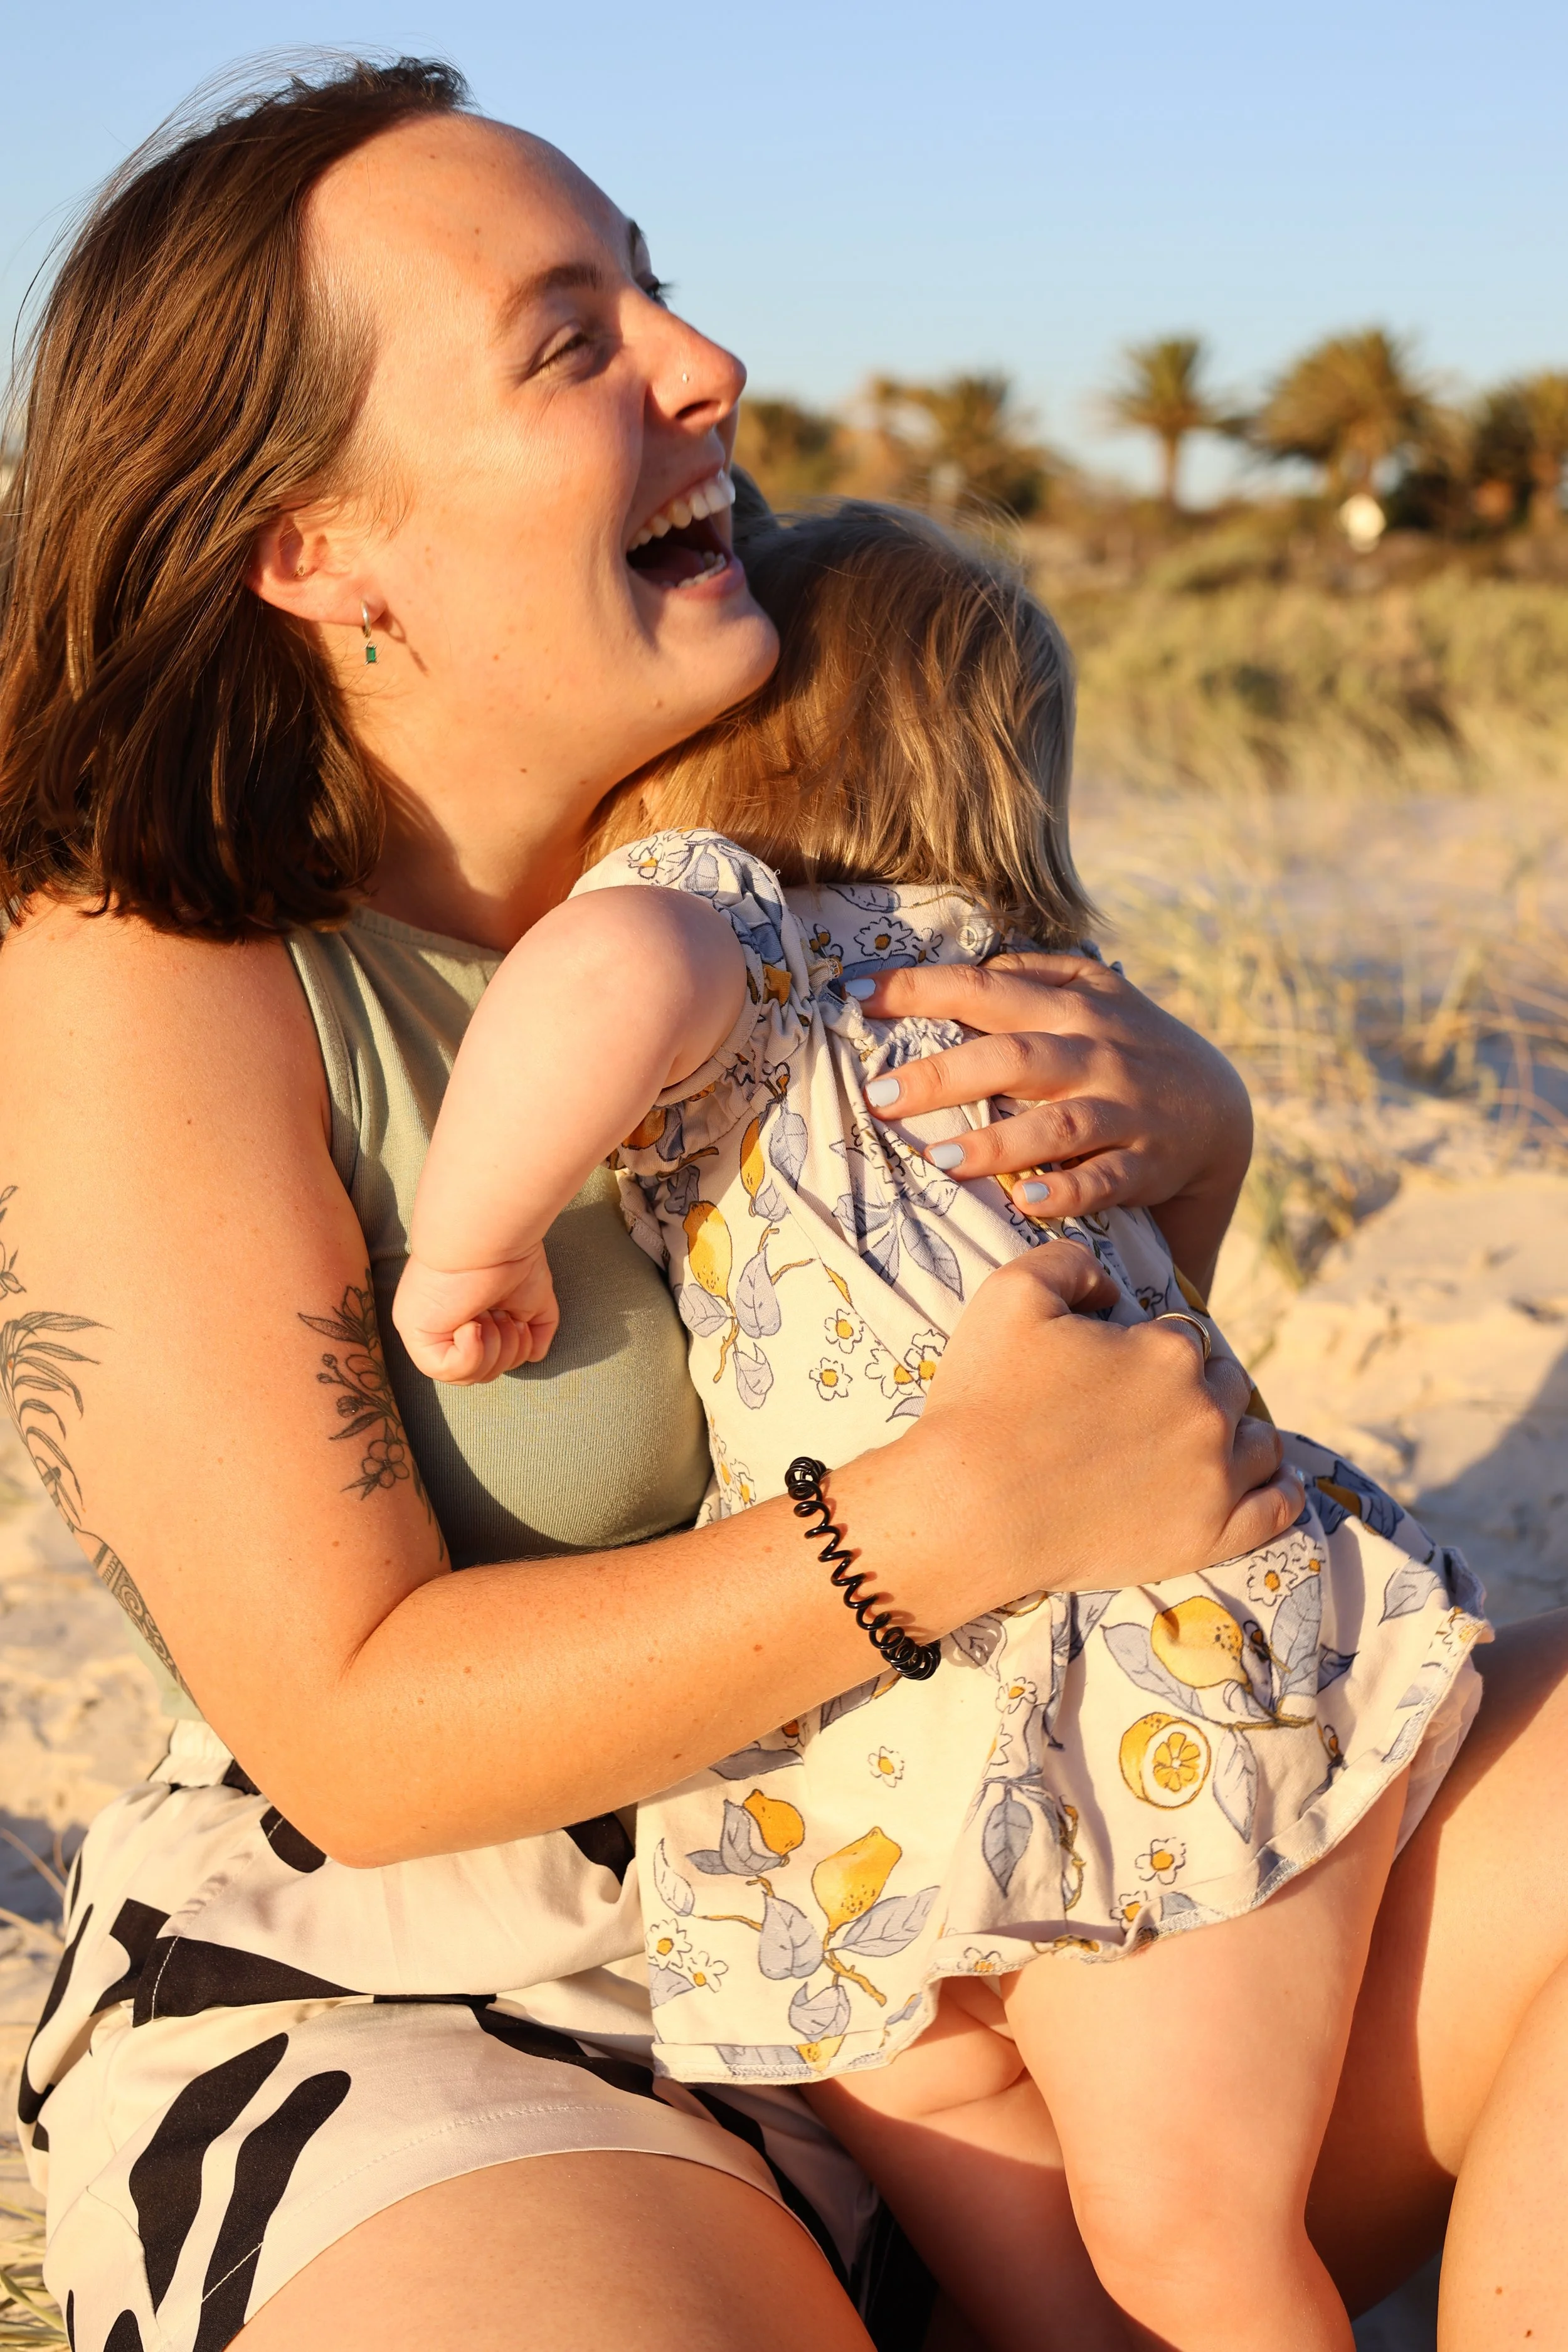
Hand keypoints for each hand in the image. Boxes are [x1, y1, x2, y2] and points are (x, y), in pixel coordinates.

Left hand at [391, 1245, 559, 1384]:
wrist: (488, 1233)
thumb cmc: (508, 1254)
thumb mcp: (532, 1299)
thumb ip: (536, 1327)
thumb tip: (533, 1354)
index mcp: (463, 1316)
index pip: (488, 1359)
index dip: (512, 1348)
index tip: (514, 1317)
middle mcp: (440, 1325)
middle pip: (481, 1373)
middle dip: (507, 1351)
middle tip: (505, 1317)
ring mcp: (426, 1331)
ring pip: (466, 1376)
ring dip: (494, 1349)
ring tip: (493, 1316)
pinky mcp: (417, 1334)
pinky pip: (448, 1370)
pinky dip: (473, 1353)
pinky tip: (473, 1323)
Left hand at [852, 954, 1252, 1295]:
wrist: (1221, 1110)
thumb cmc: (1132, 1046)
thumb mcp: (1095, 994)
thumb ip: (1034, 975)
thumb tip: (971, 962)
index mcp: (1071, 1008)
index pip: (983, 989)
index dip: (919, 989)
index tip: (854, 994)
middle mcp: (1096, 1054)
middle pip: (1013, 1058)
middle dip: (942, 1075)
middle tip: (876, 1097)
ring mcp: (1124, 1111)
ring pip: (1057, 1126)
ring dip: (998, 1143)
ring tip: (939, 1161)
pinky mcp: (1146, 1165)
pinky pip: (1105, 1182)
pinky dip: (1068, 1193)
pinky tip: (1028, 1204)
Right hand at [902, 1247, 1300, 1618]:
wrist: (969, 1510)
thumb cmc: (983, 1400)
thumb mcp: (1010, 1294)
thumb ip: (1070, 1261)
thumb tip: (1111, 1287)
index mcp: (1167, 1349)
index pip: (1182, 1334)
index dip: (1148, 1347)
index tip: (1117, 1371)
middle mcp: (1204, 1409)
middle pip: (1225, 1384)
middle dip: (1195, 1388)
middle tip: (1147, 1411)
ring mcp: (1215, 1478)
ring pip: (1259, 1440)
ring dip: (1237, 1434)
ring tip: (1201, 1444)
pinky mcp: (1213, 1536)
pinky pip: (1278, 1506)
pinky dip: (1277, 1489)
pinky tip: (1262, 1481)